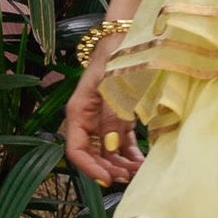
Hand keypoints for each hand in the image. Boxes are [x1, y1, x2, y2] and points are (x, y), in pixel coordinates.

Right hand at [64, 47, 142, 186]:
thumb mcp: (114, 86)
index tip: (108, 179)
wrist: (127, 37)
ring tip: (138, 173)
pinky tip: (142, 163)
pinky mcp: (118, 117)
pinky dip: (130, 155)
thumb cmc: (118, 57)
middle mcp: (87, 119)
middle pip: (92, 154)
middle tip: (128, 178)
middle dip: (108, 169)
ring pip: (107, 152)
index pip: (76, 150)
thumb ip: (112, 117)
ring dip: (120, 165)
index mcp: (79, 112)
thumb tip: (111, 148)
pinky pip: (121, 143)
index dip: (89, 168)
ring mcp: (102, 120)